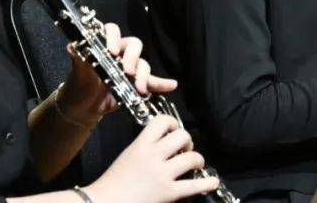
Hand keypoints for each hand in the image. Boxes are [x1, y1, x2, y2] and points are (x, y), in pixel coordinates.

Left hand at [58, 23, 177, 122]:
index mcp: (104, 45)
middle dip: (132, 57)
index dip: (114, 37)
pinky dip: (162, 83)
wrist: (82, 109)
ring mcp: (129, 68)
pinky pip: (152, 81)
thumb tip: (72, 47)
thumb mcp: (77, 73)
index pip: (112, 31)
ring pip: (143, 64)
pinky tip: (171, 85)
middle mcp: (120, 53)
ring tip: (140, 88)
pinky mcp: (136, 84)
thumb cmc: (78, 85)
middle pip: (134, 45)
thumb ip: (78, 58)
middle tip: (127, 71)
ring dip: (143, 75)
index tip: (112, 51)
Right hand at [81, 115, 218, 202]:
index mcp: (141, 145)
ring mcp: (162, 174)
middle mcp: (153, 156)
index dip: (173, 123)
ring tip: (195, 165)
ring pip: (192, 157)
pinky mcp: (169, 193)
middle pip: (182, 136)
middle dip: (188, 141)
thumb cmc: (113, 182)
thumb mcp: (128, 155)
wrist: (105, 202)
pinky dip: (207, 183)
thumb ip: (145, 146)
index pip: (162, 121)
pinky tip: (211, 182)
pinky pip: (195, 185)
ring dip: (198, 160)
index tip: (174, 131)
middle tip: (185, 150)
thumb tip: (165, 143)